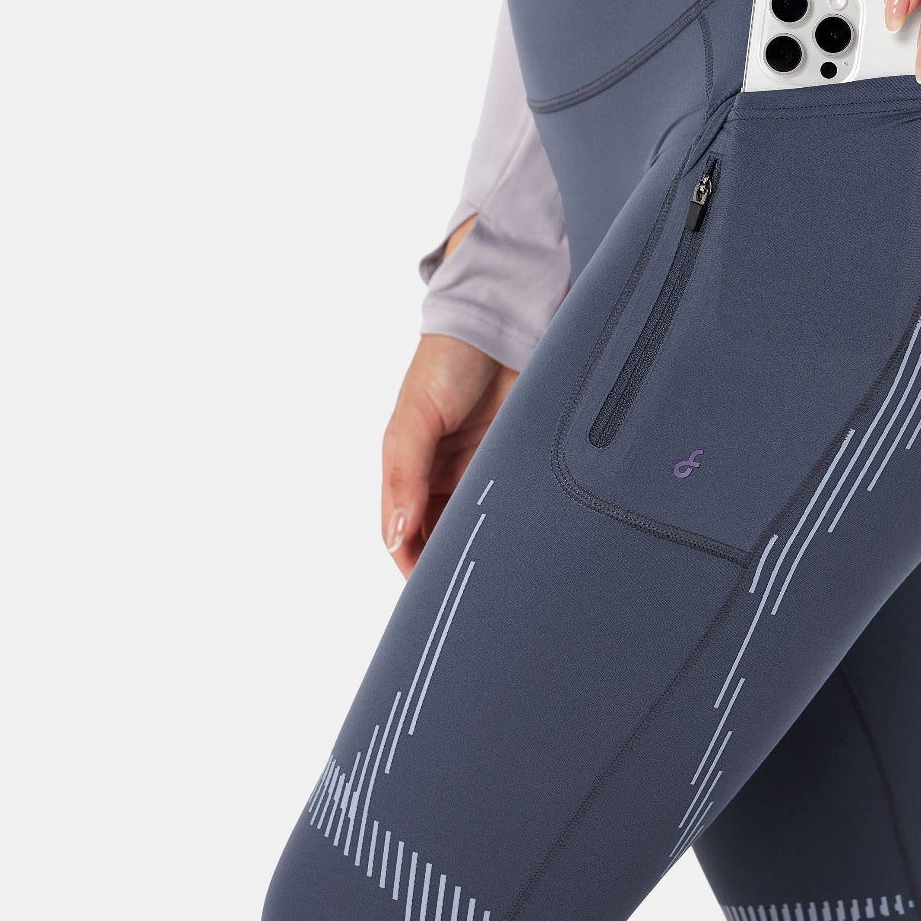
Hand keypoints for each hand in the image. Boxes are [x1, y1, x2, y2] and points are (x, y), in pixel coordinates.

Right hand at [380, 333, 517, 575]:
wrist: (501, 324)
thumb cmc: (447, 362)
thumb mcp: (416, 417)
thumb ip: (404, 474)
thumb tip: (395, 533)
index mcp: (410, 469)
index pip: (405, 532)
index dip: (412, 563)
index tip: (427, 595)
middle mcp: (446, 475)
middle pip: (444, 536)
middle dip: (451, 563)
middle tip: (469, 596)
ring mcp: (484, 470)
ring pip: (480, 525)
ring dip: (486, 546)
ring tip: (498, 577)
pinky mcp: (518, 463)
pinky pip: (515, 503)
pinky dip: (517, 524)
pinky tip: (525, 543)